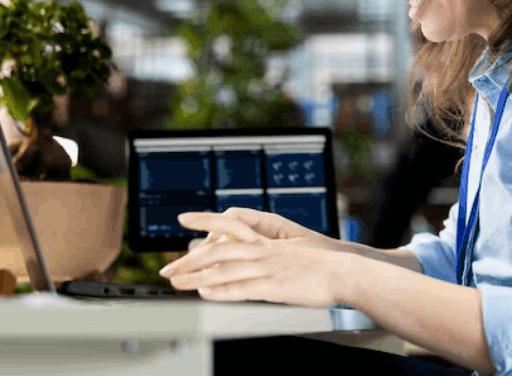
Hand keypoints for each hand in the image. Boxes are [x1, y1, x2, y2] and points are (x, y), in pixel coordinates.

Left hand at [159, 211, 353, 307]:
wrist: (343, 270)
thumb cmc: (319, 263)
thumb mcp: (290, 250)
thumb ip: (269, 251)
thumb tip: (252, 255)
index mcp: (266, 240)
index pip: (228, 223)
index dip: (204, 219)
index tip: (182, 218)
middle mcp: (262, 250)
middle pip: (217, 249)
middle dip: (189, 259)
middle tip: (168, 268)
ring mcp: (267, 267)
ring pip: (224, 268)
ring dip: (196, 277)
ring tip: (177, 283)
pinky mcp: (274, 286)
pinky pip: (241, 288)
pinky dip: (220, 291)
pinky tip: (204, 294)